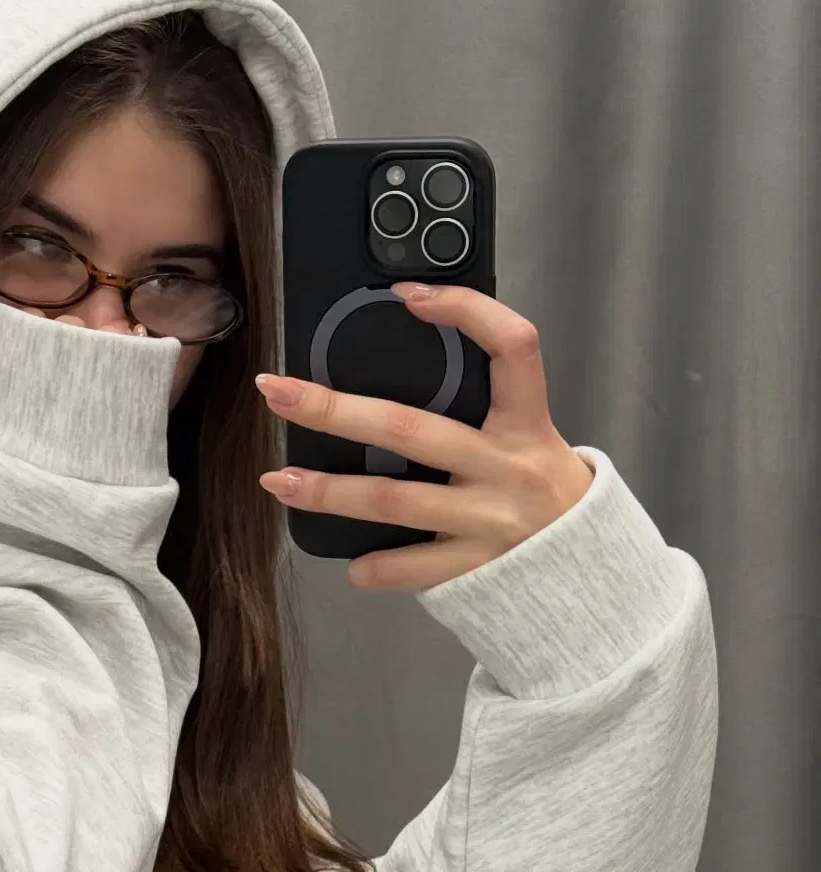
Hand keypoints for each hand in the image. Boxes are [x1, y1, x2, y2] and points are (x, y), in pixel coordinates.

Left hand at [255, 282, 594, 591]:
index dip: (466, 312)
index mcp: (528, 425)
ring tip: (277, 479)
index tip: (408, 295)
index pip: (513, 347)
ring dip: (328, 490)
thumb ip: (483, 413)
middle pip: (409, 428)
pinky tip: (350, 561)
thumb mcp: (533, 441)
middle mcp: (507, 468)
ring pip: (392, 500)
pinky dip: (375, 565)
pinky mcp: (475, 569)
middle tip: (276, 390)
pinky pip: (411, 567)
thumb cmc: (548, 496)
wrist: (595, 576)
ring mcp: (490, 521)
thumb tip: (405, 376)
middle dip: (334, 409)